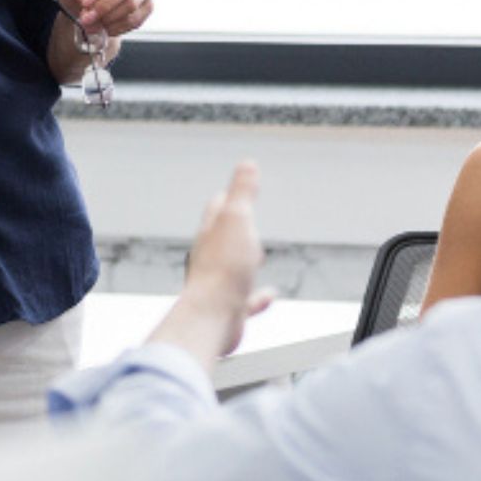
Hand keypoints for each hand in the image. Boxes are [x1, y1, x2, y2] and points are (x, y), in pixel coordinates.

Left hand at [59, 0, 151, 41]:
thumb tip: (86, 1)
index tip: (84, 1)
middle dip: (104, 5)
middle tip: (86, 18)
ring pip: (132, 4)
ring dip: (109, 18)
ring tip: (91, 24)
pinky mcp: (148, 5)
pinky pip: (136, 19)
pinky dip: (118, 27)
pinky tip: (104, 28)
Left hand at [153, 163, 275, 365]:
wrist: (211, 317)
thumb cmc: (223, 269)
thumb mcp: (238, 219)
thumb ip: (243, 192)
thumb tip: (247, 164)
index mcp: (210, 234)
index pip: (216, 209)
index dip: (225, 198)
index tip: (230, 192)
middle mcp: (210, 260)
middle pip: (221, 239)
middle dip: (233, 230)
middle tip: (242, 222)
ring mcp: (219, 286)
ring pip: (232, 270)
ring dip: (244, 262)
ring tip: (256, 257)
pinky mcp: (229, 310)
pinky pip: (246, 301)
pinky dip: (258, 297)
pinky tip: (270, 296)